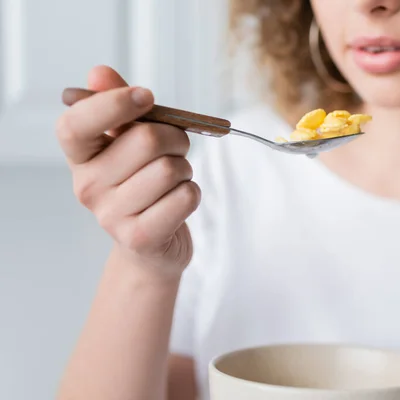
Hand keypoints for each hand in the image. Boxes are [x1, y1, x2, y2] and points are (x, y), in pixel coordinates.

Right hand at [56, 65, 200, 276]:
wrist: (150, 246)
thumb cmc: (142, 185)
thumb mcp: (128, 144)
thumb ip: (118, 106)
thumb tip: (99, 73)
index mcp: (81, 157)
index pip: (76, 123)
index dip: (113, 103)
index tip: (145, 96)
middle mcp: (88, 186)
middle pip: (145, 140)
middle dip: (175, 138)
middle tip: (175, 149)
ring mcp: (111, 216)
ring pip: (171, 169)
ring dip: (185, 169)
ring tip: (173, 181)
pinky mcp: (141, 237)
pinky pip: (185, 196)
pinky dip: (192, 193)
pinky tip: (177, 202)